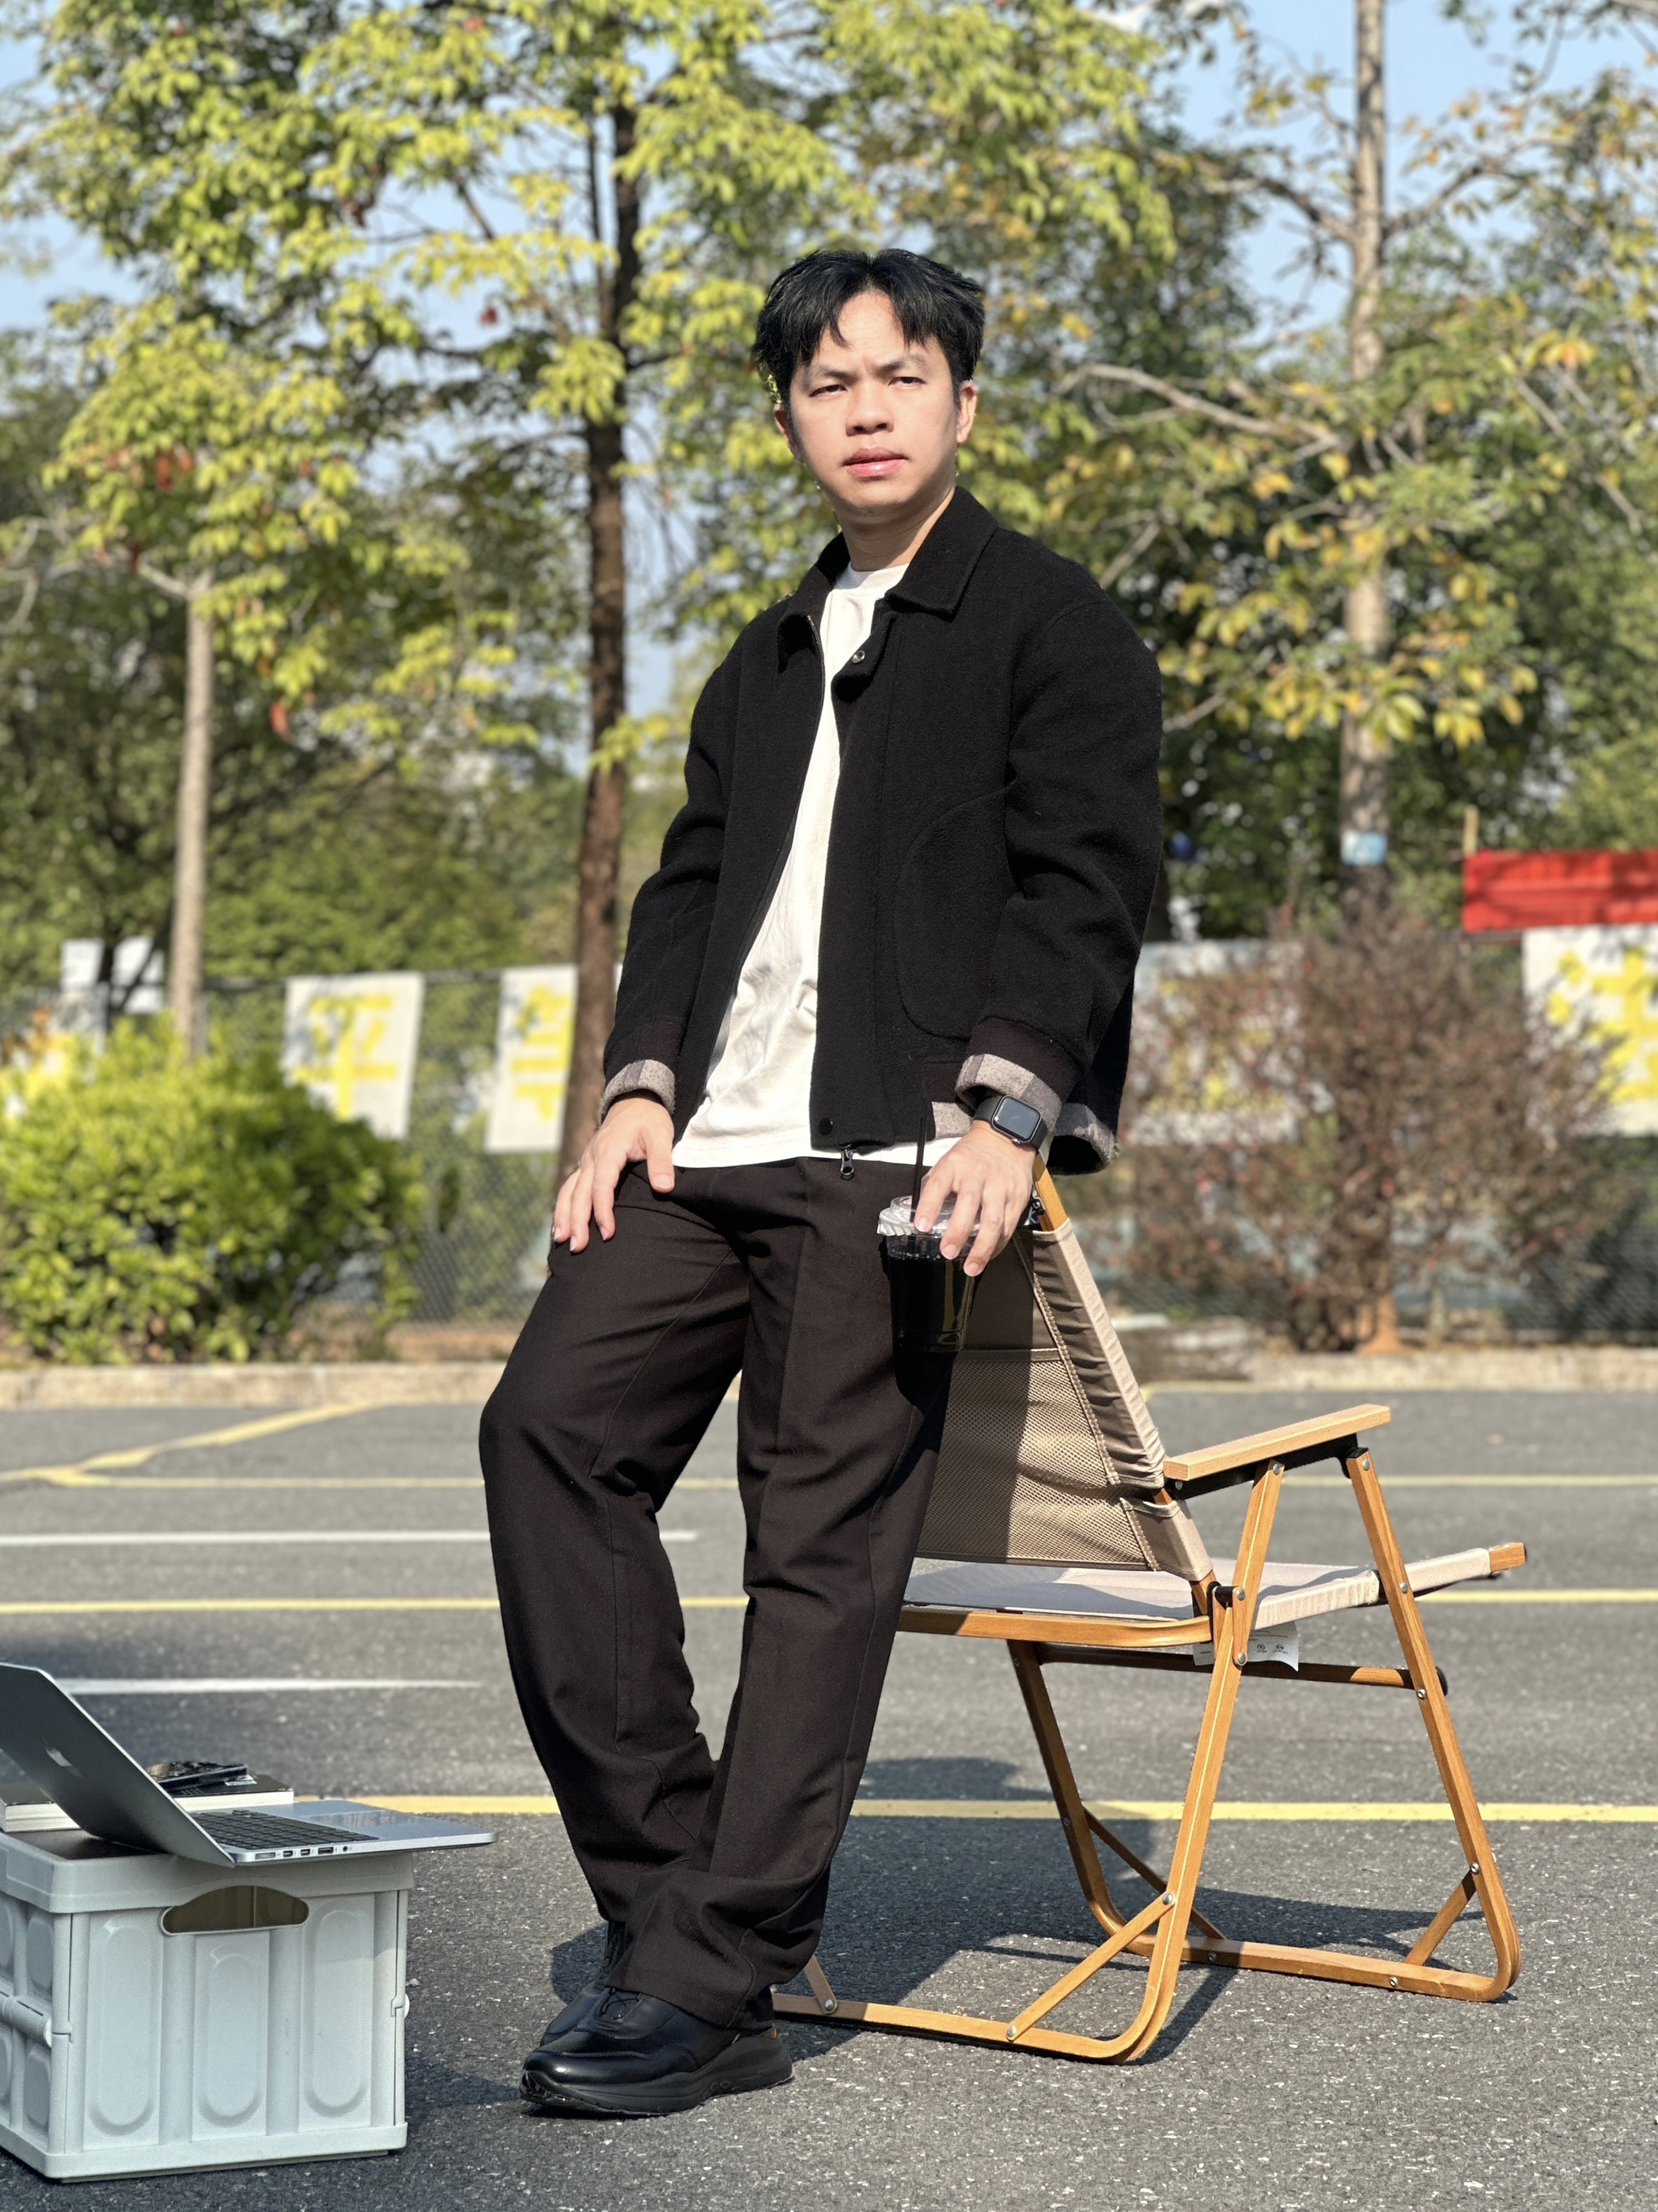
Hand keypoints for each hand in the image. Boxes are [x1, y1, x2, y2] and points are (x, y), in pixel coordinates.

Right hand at [553, 1097, 674, 1252]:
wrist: (635, 1101)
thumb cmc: (649, 1120)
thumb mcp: (661, 1135)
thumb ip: (662, 1161)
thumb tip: (664, 1188)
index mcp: (608, 1151)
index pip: (601, 1185)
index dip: (603, 1210)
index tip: (608, 1233)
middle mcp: (591, 1157)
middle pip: (579, 1193)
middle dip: (577, 1221)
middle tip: (578, 1248)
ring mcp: (585, 1161)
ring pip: (568, 1191)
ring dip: (564, 1216)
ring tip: (561, 1240)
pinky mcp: (585, 1165)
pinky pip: (569, 1187)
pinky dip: (563, 1206)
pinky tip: (561, 1225)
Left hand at [915, 1120, 1038, 1277]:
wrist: (1005, 1139)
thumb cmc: (970, 1156)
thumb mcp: (947, 1162)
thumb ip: (934, 1187)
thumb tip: (921, 1217)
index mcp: (954, 1165)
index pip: (938, 1185)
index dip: (929, 1206)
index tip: (922, 1226)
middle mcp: (977, 1175)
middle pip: (969, 1205)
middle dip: (958, 1232)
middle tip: (947, 1252)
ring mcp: (999, 1187)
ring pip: (993, 1220)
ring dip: (982, 1247)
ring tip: (971, 1266)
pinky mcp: (1016, 1198)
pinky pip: (1008, 1226)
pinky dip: (997, 1245)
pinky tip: (987, 1255)